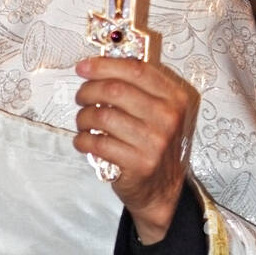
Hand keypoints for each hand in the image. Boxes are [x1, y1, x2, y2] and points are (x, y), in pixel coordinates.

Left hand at [75, 56, 198, 243]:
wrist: (162, 189)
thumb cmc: (154, 144)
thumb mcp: (159, 112)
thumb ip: (138, 88)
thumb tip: (99, 66)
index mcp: (175, 98)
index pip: (136, 70)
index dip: (104, 65)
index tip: (83, 67)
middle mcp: (168, 117)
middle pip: (115, 90)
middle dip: (88, 91)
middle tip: (81, 97)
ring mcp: (155, 142)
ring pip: (102, 117)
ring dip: (83, 118)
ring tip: (83, 122)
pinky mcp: (139, 164)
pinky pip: (98, 144)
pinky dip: (83, 140)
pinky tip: (84, 141)